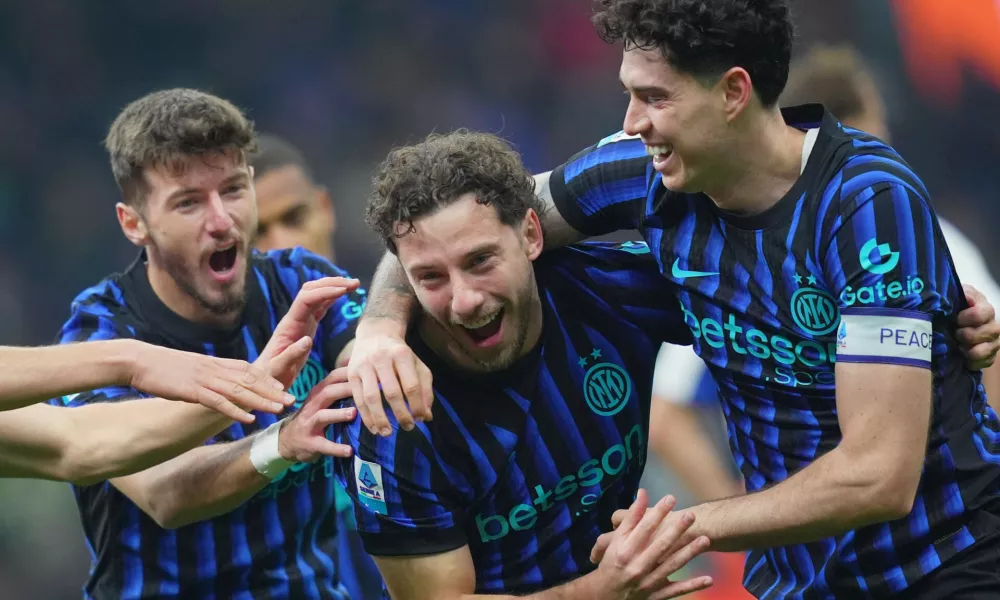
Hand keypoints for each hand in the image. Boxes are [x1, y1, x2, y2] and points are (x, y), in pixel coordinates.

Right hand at [127, 341, 294, 423]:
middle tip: (292, 399)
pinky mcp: (192, 390)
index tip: (284, 387)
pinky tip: (249, 419)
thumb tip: (219, 383)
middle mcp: (214, 369)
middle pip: (249, 379)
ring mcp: (204, 379)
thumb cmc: (162, 367)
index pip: (248, 370)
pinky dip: (235, 411)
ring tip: (279, 409)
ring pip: (239, 391)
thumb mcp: (191, 368)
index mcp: (214, 363)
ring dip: (261, 401)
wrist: (138, 360)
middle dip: (272, 390)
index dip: (267, 379)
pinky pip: (218, 402)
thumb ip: (208, 374)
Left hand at [258, 277, 359, 386]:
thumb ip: (291, 355)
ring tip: (353, 284)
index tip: (343, 291)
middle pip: (311, 290)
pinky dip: (332, 298)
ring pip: (316, 295)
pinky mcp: (307, 326)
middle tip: (354, 283)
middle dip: (332, 283)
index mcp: (289, 325)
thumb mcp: (278, 369)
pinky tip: (343, 294)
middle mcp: (295, 318)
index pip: (306, 299)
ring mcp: (301, 321)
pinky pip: (320, 307)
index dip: (324, 292)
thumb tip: (308, 340)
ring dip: (333, 286)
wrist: (265, 377)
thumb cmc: (270, 375)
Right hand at [277, 367, 356, 460]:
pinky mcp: (309, 443)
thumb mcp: (320, 401)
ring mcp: (308, 424)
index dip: (347, 372)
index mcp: (318, 393)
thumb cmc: (311, 417)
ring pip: (322, 416)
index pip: (332, 377)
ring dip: (338, 414)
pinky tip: (349, 451)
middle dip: (345, 389)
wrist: (287, 440)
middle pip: (327, 393)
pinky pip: (323, 445)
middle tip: (364, 390)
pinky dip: (336, 448)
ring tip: (354, 413)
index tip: (365, 369)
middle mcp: (312, 405)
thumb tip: (361, 375)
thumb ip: (337, 389)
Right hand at [347, 320, 432, 435]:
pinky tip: (374, 427)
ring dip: (380, 418)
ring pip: (371, 397)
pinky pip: (358, 399)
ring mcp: (364, 366)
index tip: (421, 419)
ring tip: (387, 433)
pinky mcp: (351, 374)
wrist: (374, 334)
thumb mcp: (417, 365)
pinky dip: (366, 416)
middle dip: (400, 414)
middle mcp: (381, 358)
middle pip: (392, 392)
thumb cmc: (400, 354)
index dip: (417, 405)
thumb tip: (427, 416)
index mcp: (402, 354)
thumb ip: (425, 389)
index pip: (411, 385)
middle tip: (408, 428)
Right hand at [588, 490, 712, 599]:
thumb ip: (630, 517)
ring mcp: (648, 582)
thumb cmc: (613, 563)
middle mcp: (637, 566)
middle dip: (676, 531)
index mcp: (625, 551)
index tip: (670, 498)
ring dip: (689, 553)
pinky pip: (677, 590)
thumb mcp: (616, 540)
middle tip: (691, 516)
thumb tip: (643, 493)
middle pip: (660, 546)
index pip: (643, 528)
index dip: (657, 513)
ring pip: (671, 566)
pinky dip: (692, 585)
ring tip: (704, 540)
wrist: (606, 596)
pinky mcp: (657, 595)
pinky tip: (708, 579)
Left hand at [957, 284, 999, 369]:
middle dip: (968, 335)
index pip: (982, 314)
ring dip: (971, 349)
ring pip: (989, 348)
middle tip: (955, 334)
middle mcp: (992, 324)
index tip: (956, 319)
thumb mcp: (952, 297)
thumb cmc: (949, 308)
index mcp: (983, 307)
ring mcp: (993, 340)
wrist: (945, 323)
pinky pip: (987, 361)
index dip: (968, 318)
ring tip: (958, 346)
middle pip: (990, 332)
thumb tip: (968, 298)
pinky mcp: (989, 355)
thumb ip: (959, 294)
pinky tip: (963, 357)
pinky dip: (973, 361)